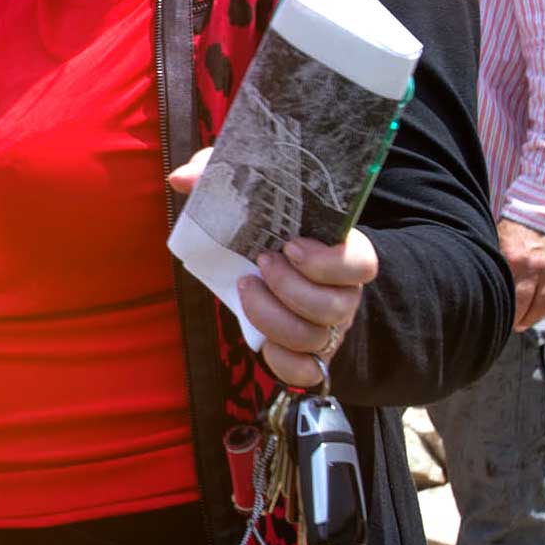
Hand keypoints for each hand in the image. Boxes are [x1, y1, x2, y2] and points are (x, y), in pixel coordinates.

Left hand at [170, 148, 378, 387]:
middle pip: (335, 306)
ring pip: (315, 338)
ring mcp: (328, 325)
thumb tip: (181, 180)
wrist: (270, 262)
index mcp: (339, 251)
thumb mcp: (245, 191)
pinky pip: (306, 371)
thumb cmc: (262, 225)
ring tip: (246, 288)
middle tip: (260, 264)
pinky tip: (259, 338)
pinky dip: (281, 360)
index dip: (329, 262)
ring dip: (273, 316)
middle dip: (290, 289)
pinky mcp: (309, 353)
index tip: (290, 246)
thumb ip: (219, 173)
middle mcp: (341, 292)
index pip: (362, 264)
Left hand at [497, 218, 544, 329]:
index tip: (496, 320)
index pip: (509, 296)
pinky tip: (541, 312)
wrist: (543, 210)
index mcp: (514, 259)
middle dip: (518, 320)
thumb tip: (479, 285)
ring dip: (534, 318)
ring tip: (524, 323)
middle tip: (511, 325)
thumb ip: (494, 262)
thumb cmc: (511, 227)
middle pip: (528, 306)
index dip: (504, 312)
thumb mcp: (497, 240)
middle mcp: (536, 266)